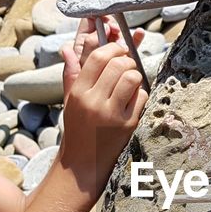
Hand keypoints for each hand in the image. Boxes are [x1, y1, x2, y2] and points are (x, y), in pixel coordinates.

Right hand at [56, 20, 147, 189]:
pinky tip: (133, 101)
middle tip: (127, 66)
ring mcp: (111, 114)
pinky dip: (141, 95)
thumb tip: (68, 49)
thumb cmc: (78, 128)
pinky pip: (142, 97)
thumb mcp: (70, 100)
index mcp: (78, 92)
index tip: (118, 50)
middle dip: (127, 60)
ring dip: (136, 76)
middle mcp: (93, 101)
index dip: (112, 48)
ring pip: (133, 78)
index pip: (98, 57)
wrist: (83, 163)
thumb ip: (72, 74)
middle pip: (118, 64)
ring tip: (131, 83)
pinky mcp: (128, 125)